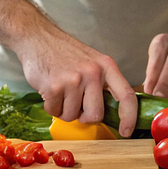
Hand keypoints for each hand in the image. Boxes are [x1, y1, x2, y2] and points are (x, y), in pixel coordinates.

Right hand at [14, 29, 137, 136]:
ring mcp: (74, 80)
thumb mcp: (92, 62)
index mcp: (106, 66)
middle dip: (84, 116)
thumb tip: (110, 113)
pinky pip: (55, 112)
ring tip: (60, 90)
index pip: (126, 95)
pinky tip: (49, 90)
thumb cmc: (65, 53)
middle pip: (96, 114)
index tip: (126, 131)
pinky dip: (51, 107)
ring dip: (64, 110)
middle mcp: (93, 72)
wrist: (38, 38)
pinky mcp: (54, 87)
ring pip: (72, 116)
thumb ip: (102, 84)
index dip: (129, 117)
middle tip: (75, 104)